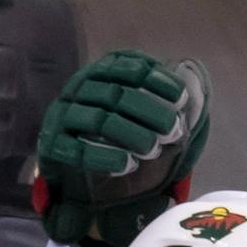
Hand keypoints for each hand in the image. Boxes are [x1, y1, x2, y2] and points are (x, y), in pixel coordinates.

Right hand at [34, 50, 209, 246]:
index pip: (126, 67)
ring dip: (130, 133)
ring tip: (155, 149)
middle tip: (174, 130)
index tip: (181, 98)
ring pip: (97, 120)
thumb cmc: (120, 140)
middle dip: (148, 110)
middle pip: (114, 93)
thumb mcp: (146, 118)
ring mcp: (63, 116)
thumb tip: (193, 79)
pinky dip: (104, 156)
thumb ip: (167, 101)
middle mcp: (79, 89)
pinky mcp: (53, 145)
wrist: (81, 178)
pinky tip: (128, 164)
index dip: (155, 80)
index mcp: (100, 74)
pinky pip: (76, 149)